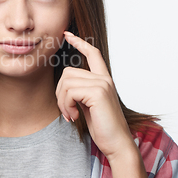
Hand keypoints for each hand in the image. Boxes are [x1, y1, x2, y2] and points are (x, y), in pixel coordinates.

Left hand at [55, 31, 135, 159]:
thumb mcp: (88, 105)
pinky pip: (69, 92)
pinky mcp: (98, 92)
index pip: (92, 53)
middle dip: (60, 93)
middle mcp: (104, 79)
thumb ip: (80, 91)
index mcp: (103, 80)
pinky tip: (75, 116)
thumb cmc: (103, 127)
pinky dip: (66, 105)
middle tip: (67, 111)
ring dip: (62, 102)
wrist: (117, 143)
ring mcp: (102, 84)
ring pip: (66, 83)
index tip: (67, 34)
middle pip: (68, 72)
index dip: (79, 42)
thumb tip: (64, 84)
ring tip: (71, 115)